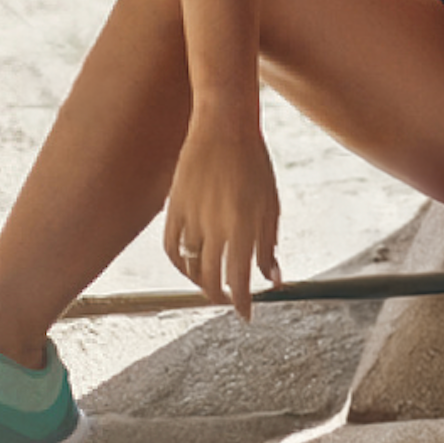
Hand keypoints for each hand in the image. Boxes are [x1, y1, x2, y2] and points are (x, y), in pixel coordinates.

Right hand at [162, 117, 282, 321]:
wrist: (224, 126)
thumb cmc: (255, 164)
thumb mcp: (271, 204)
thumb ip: (269, 245)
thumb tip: (273, 280)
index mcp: (244, 225)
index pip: (239, 278)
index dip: (242, 302)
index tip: (246, 315)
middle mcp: (215, 225)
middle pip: (211, 278)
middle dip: (220, 296)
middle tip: (228, 301)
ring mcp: (191, 216)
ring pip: (190, 265)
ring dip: (200, 281)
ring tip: (211, 285)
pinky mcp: (173, 206)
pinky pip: (170, 247)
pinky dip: (179, 263)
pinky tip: (189, 267)